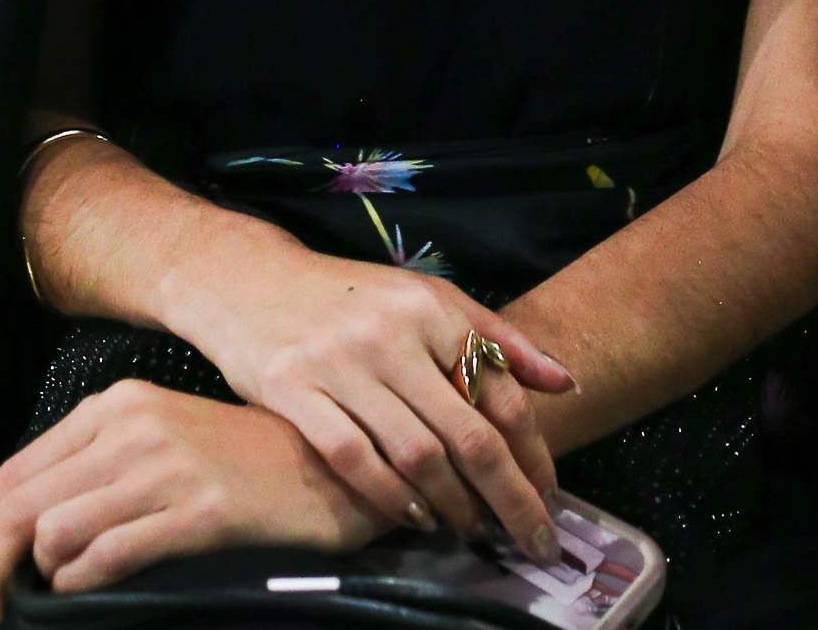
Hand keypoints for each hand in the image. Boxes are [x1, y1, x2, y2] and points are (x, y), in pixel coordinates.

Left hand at [0, 386, 378, 625]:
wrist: (322, 465)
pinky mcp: (197, 511)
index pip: (15, 473)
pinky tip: (85, 590)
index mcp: (116, 405)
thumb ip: (65, 461)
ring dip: (36, 580)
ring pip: (55, 533)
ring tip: (41, 602)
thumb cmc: (232, 456)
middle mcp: (133, 427)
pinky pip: (108, 555)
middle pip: (23, 506)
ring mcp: (165, 467)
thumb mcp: (144, 437)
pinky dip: (80, 582)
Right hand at [175, 236, 570, 556]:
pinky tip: (415, 520)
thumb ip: (495, 339)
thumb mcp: (426, 298)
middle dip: (510, 496)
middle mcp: (391, 333)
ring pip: (415, 454)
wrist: (252, 278)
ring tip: (475, 532)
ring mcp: (340, 363)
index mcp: (430, 307)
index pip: (499, 390)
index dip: (531, 451)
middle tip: (534, 539)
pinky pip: (353, 458)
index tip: (550, 494)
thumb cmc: (351, 297)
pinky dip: (390, 497)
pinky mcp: (293, 389)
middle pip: (467, 433)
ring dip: (454, 506)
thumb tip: (565, 381)